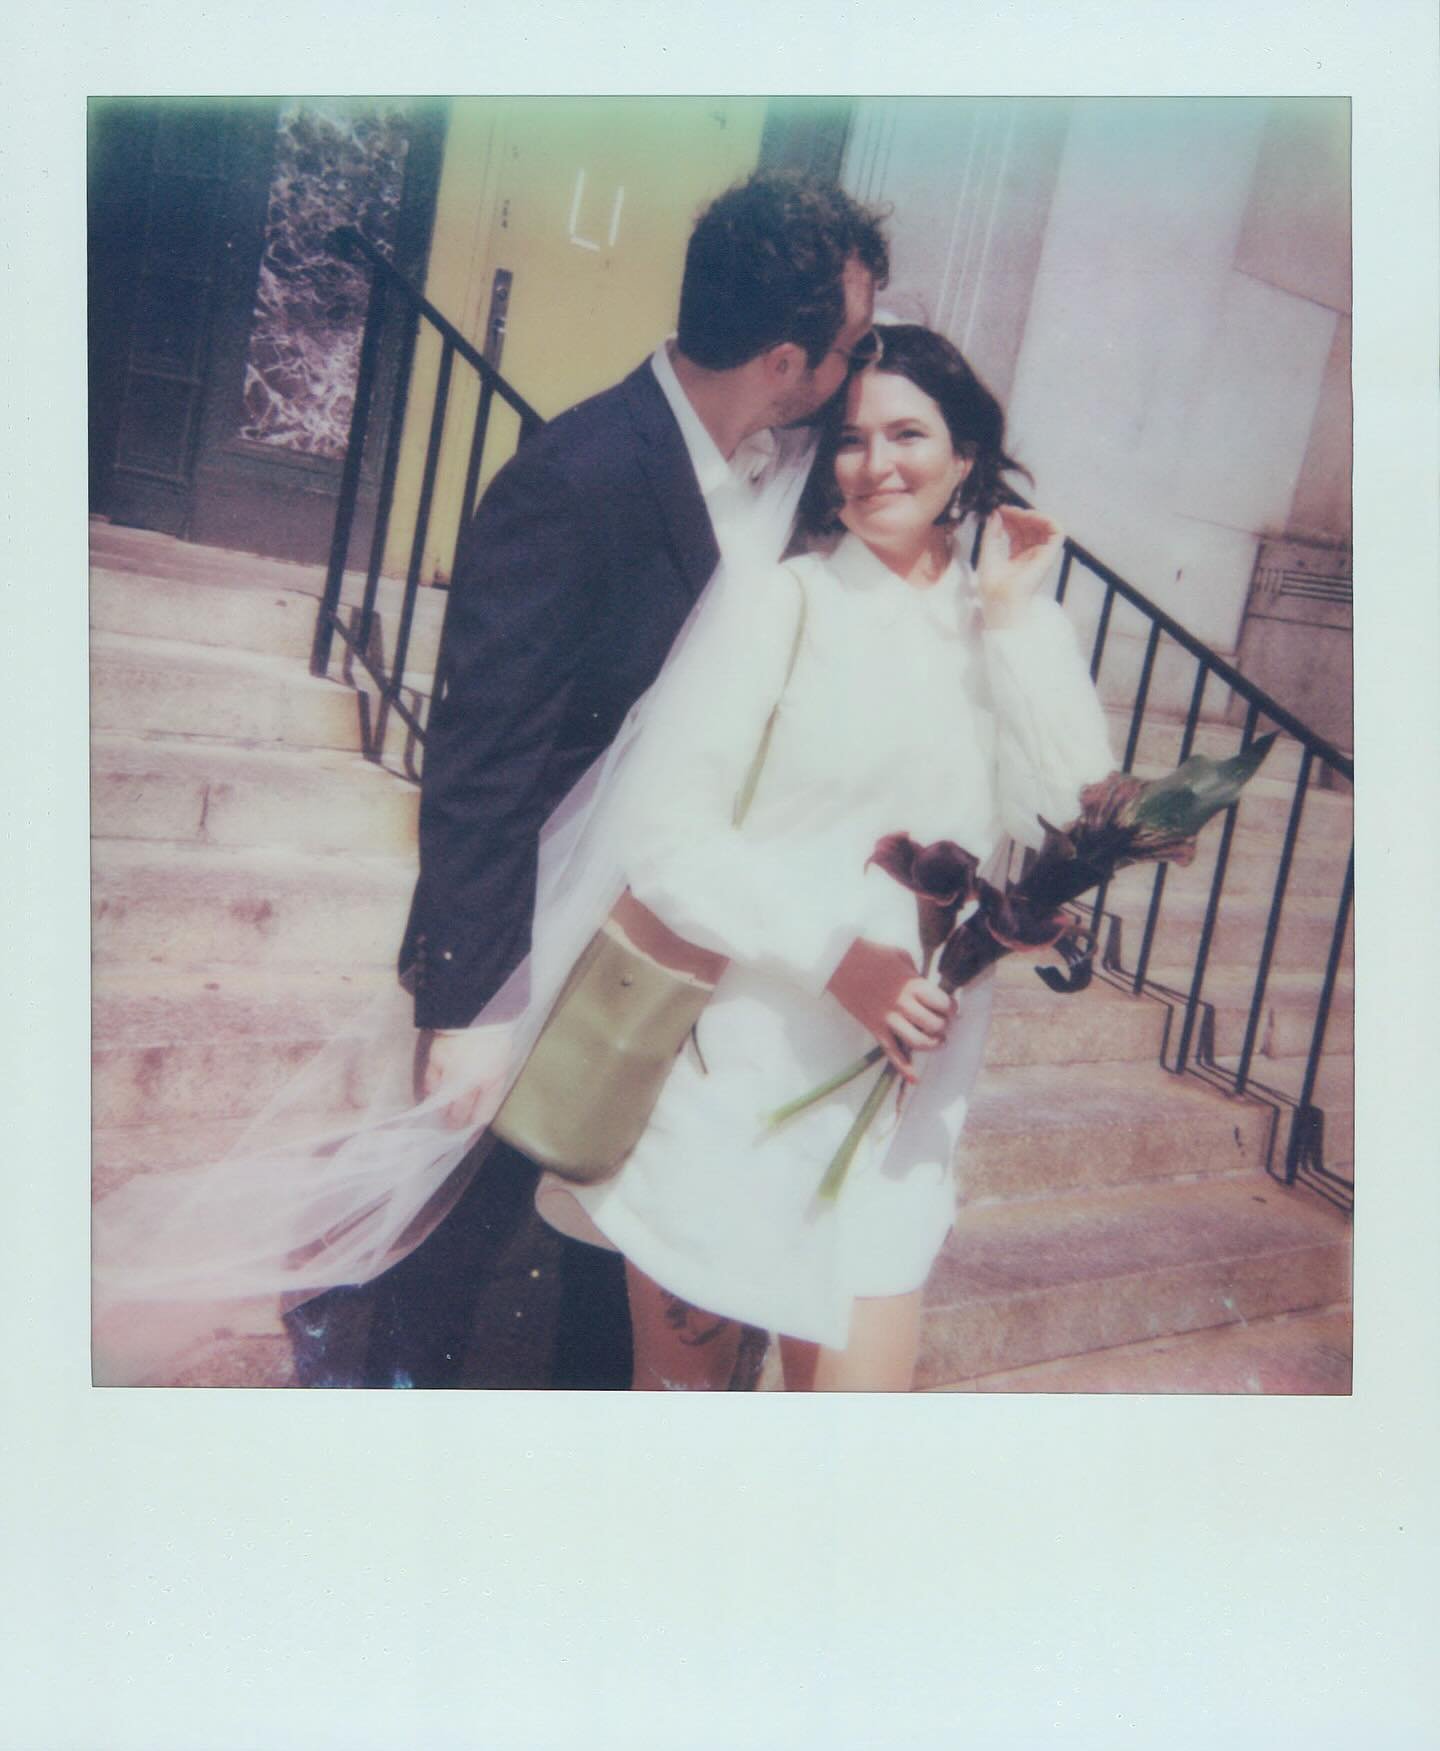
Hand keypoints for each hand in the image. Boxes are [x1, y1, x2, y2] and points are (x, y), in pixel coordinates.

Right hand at [419, 1025, 512, 1130]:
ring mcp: (452, 1071)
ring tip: (441, 1116)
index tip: (469, 1130)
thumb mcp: (502, 1060)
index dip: (475, 1124)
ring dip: (442, 1112)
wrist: (477, 1006)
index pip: (483, 1113)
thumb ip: (491, 1082)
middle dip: (456, 1124)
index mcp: (493, 1079)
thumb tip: (479, 1102)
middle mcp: (471, 1080)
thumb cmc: (495, 1033)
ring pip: (443, 1103)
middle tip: (452, 1128)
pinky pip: (430, 1084)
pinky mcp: (436, 1060)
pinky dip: (430, 1092)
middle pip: (460, 1113)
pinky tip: (432, 1095)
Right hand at [825, 938, 953, 1081]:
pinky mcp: (875, 1028)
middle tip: (942, 1024)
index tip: (950, 1009)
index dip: (951, 1009)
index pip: (944, 1004)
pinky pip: (892, 1052)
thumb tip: (926, 986)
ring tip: (936, 1041)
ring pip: (918, 1042)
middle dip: (943, 1027)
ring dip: (932, 1045)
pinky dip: (903, 1068)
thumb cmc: (871, 954)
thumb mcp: (901, 956)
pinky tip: (914, 1078)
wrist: (838, 961)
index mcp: (913, 985)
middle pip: (935, 1026)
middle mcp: (904, 1004)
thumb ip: (916, 974)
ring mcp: (888, 1018)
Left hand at [976, 505, 1063, 628]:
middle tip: (1005, 510)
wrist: (1000, 599)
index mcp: (1016, 558)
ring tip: (1017, 513)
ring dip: (1031, 515)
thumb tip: (996, 513)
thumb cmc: (992, 586)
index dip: (1010, 518)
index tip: (999, 510)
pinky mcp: (1049, 555)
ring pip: (1044, 527)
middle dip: (1018, 514)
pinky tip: (1030, 517)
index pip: (1018, 531)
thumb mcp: (987, 552)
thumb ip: (992, 532)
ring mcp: (1040, 556)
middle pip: (1030, 527)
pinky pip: (1057, 532)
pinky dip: (1046, 520)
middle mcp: (1030, 556)